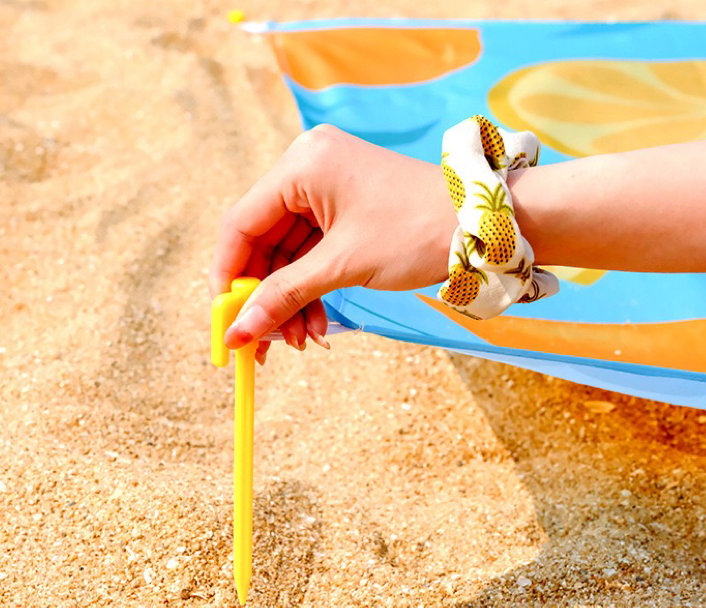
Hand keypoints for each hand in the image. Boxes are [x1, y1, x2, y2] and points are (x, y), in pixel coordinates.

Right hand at [209, 124, 457, 364]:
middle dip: (264, 297)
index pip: (240, 224)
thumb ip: (283, 296)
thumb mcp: (342, 267)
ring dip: (290, 300)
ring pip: (287, 255)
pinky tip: (316, 325)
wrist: (481, 227)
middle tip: (264, 343)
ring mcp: (326, 189)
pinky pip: (311, 254)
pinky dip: (311, 289)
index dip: (228, 278)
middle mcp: (307, 169)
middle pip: (262, 243)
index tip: (224, 321)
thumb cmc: (415, 232)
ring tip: (301, 342)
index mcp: (301, 165)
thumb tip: (238, 332)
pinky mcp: (343, 210)